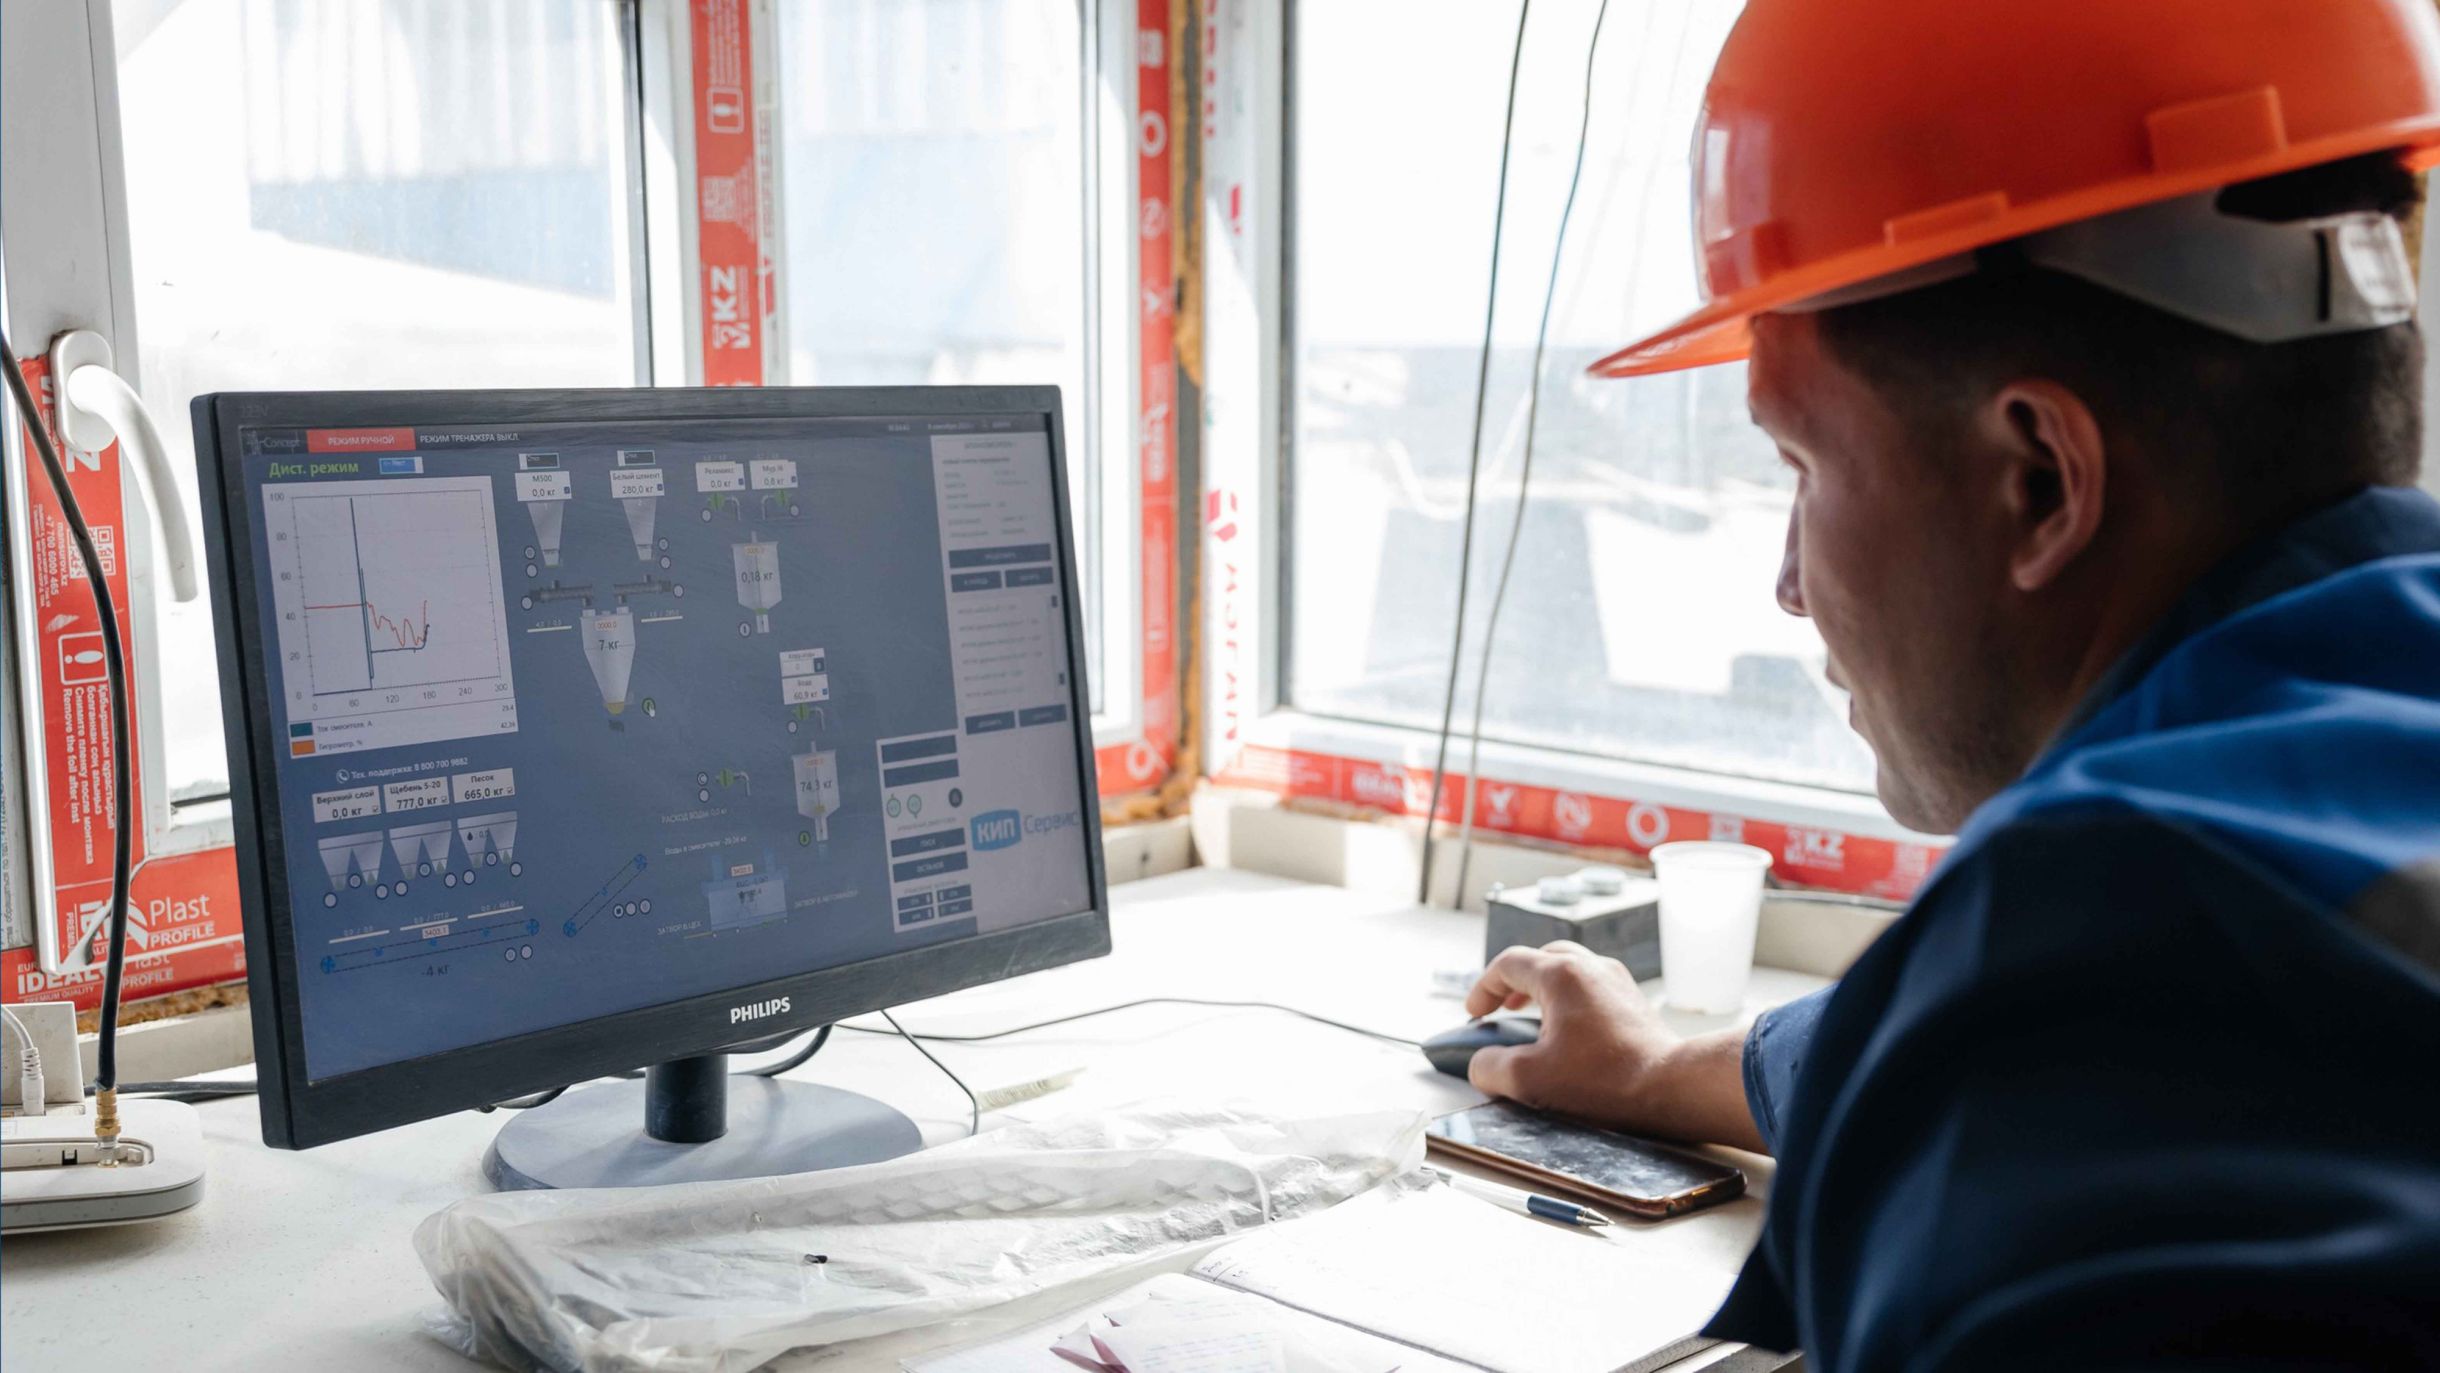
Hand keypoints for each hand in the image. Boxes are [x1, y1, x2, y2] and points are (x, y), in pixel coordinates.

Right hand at [1464, 941, 1765, 1152]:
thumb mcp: (1530, 1080)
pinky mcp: (1635, 1002)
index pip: (1509, 964)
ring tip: (1534, 1015)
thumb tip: (1481, 1064)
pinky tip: (1571, 1031)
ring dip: (1545, 988)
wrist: (1671, 1087)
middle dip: (1516, 981)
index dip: (1484, 987)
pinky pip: (1594, 987)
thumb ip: (1491, 1068)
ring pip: (1571, 969)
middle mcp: (1591, 967)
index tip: (1475, 1014)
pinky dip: (1572, 1000)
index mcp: (1561, 974)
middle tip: (1503, 1007)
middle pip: (1542, 958)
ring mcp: (1618, 982)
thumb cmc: (1603, 1081)